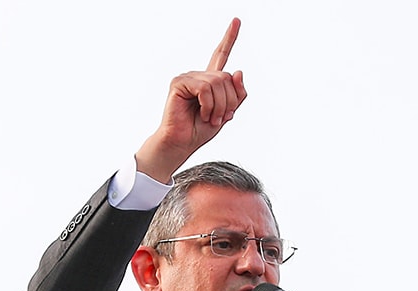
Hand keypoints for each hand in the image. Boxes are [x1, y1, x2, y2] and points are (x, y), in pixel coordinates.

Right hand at [135, 18, 247, 182]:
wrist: (182, 143)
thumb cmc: (201, 130)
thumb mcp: (227, 113)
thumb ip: (236, 94)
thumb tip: (238, 71)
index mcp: (210, 81)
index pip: (221, 55)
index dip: (229, 38)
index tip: (236, 20)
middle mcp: (199, 76)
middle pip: (227, 77)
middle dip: (230, 101)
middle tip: (221, 118)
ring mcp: (188, 77)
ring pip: (218, 82)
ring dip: (220, 106)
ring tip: (210, 118)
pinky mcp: (179, 82)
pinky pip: (205, 88)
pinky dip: (209, 104)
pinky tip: (202, 113)